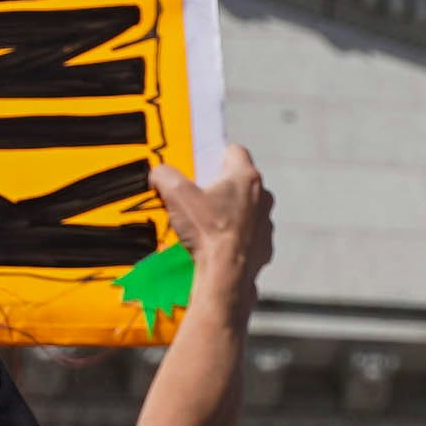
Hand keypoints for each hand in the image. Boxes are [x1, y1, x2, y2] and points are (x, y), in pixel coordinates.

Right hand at [150, 149, 269, 322]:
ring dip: (230, 213)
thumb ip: (165, 175)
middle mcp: (263, 196)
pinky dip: (235, 238)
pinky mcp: (265, 246)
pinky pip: (249, 235)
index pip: (235, 151)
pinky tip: (216, 246)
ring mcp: (267, 222)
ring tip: (206, 225)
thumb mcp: (176, 195)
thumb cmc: (207, 231)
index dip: (215, 155)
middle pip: (240, 181)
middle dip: (220, 187)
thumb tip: (158, 173)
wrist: (225, 275)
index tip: (201, 166)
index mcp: (245, 177)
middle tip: (198, 198)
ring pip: (246, 209)